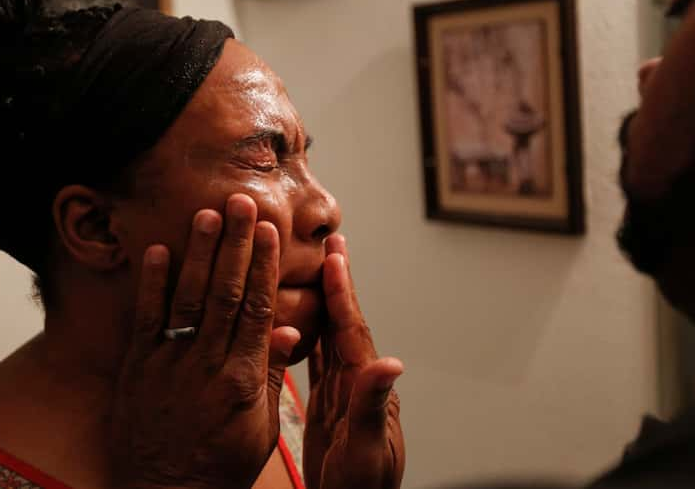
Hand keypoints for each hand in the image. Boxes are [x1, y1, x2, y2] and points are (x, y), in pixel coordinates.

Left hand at [109, 194, 300, 488]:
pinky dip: (150, 284)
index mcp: (243, 378)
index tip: (270, 232)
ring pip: (188, 299)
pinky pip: (145, 320)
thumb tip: (288, 327)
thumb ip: (272, 373)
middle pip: (225, 293)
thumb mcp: (261, 426)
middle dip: (236, 244)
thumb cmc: (221, 464)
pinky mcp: (137, 370)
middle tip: (242, 202)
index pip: (257, 309)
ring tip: (208, 214)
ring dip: (199, 253)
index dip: (264, 266)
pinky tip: (157, 250)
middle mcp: (207, 364)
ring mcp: (169, 364)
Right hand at [304, 234, 404, 488]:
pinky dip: (311, 334)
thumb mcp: (366, 451)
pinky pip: (319, 360)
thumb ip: (374, 406)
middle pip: (345, 323)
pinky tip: (301, 319)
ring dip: (326, 302)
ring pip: (332, 336)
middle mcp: (357, 383)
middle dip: (339, 283)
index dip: (344, 293)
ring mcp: (343, 393)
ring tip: (317, 269)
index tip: (336, 256)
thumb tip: (392, 363)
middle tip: (332, 244)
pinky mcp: (328, 405)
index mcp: (365, 389)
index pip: (352, 331)